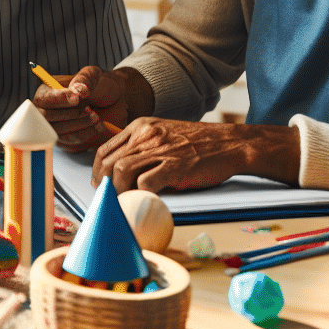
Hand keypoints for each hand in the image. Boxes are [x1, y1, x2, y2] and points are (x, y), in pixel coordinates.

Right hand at [35, 65, 134, 151]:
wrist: (115, 102)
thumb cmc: (100, 86)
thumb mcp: (94, 76)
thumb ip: (85, 79)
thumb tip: (79, 91)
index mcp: (48, 90)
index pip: (43, 98)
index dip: (59, 99)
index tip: (77, 99)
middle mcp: (46, 109)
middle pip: (46, 117)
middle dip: (70, 114)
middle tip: (90, 110)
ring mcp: (54, 127)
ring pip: (58, 132)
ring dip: (79, 125)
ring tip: (97, 117)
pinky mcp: (65, 141)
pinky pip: (70, 142)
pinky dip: (86, 134)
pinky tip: (98, 126)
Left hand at [91, 120, 300, 192]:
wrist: (231, 143)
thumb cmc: (199, 143)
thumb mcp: (164, 134)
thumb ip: (143, 146)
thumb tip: (122, 168)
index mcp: (141, 126)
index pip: (105, 148)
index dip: (98, 169)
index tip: (99, 182)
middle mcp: (146, 135)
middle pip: (108, 161)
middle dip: (103, 183)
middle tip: (108, 197)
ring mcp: (160, 150)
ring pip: (121, 171)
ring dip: (119, 191)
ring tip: (124, 202)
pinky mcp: (175, 166)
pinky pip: (145, 183)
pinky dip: (140, 194)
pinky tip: (145, 200)